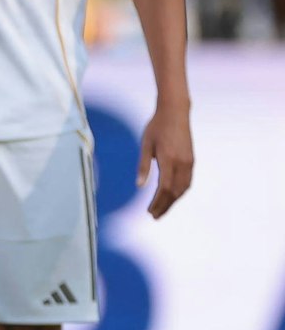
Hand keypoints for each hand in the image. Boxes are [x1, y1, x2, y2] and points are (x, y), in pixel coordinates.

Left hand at [137, 100, 193, 218]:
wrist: (175, 112)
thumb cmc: (156, 127)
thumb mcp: (146, 145)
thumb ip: (143, 166)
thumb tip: (139, 186)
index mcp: (169, 160)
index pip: (164, 188)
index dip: (158, 202)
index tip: (149, 212)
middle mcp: (182, 163)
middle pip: (175, 192)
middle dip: (165, 205)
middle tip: (154, 216)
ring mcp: (189, 162)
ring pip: (183, 188)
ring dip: (174, 200)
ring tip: (162, 209)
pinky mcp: (192, 159)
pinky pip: (187, 180)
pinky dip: (180, 191)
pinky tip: (172, 196)